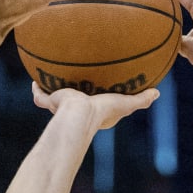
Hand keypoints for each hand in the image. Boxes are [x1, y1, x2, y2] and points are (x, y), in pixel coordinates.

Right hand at [33, 82, 159, 130]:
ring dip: (55, 92)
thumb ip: (141, 100)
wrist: (79, 114)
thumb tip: (158, 93)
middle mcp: (78, 109)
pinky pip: (41, 97)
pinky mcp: (52, 102)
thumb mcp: (126, 104)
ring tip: (53, 79)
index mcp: (95, 112)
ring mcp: (63, 106)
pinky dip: (37, 91)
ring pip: (57, 99)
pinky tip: (34, 80)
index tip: (105, 90)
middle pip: (77, 100)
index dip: (101, 98)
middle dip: (77, 94)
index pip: (99, 105)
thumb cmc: (103, 111)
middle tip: (79, 82)